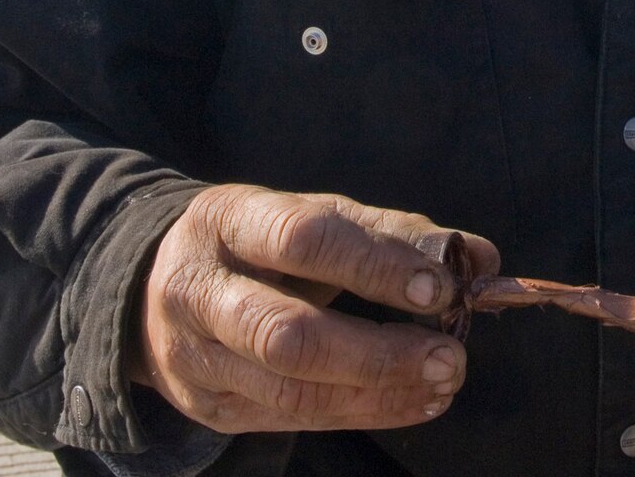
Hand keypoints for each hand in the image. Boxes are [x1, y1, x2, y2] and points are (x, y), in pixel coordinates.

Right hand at [132, 184, 499, 433]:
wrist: (154, 287)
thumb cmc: (259, 244)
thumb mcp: (312, 215)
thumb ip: (394, 233)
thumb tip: (480, 256)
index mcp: (227, 220)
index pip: (301, 240)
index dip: (375, 265)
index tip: (442, 287)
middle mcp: (199, 290)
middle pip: (287, 334)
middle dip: (377, 351)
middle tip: (450, 355)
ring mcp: (197, 356)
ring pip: (290, 389)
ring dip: (378, 392)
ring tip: (443, 383)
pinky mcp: (211, 406)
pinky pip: (291, 419)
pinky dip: (363, 413)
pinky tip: (414, 402)